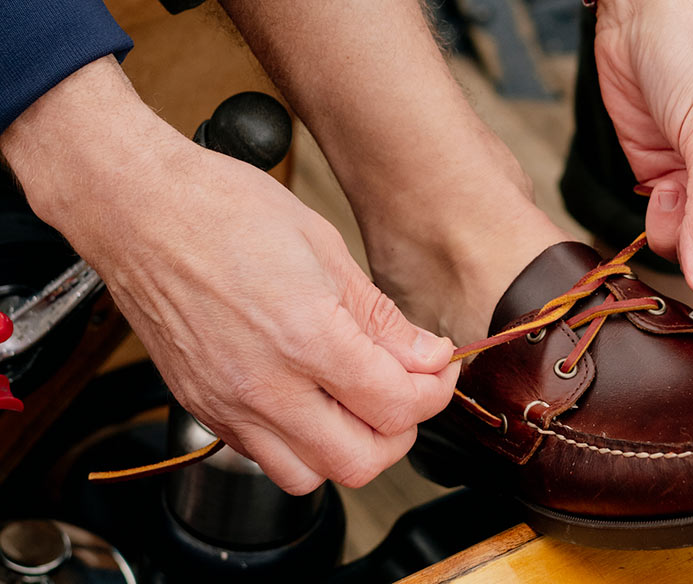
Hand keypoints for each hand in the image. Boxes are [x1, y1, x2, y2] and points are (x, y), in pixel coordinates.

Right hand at [2, 57, 459, 493]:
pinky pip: (264, 457)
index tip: (438, 368)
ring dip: (348, 450)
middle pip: (360, 462)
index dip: (435, 390)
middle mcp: (265, 385)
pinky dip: (300, 446)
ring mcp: (228, 404)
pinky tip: (310, 402)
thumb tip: (425, 356)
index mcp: (306, 337)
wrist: (138, 208)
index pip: (397, 405)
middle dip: (401, 430)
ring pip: (310, 477)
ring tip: (358, 405)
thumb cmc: (223, 210)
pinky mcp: (202, 408)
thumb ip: (381, 318)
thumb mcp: (325, 248)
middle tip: (407, 391)